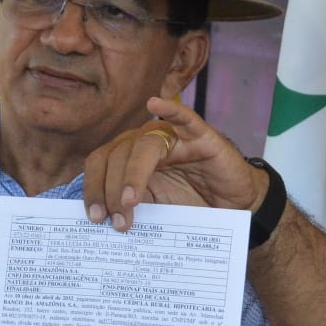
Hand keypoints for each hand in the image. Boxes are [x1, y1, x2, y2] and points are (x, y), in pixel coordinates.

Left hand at [83, 96, 264, 230]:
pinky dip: (170, 110)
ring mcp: (172, 137)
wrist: (232, 206)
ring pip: (142, 146)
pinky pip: (185, 118)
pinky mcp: (201, 136)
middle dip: (111, 190)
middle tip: (118, 221)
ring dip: (131, 174)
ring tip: (130, 202)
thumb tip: (100, 220)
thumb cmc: (191, 205)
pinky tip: (155, 105)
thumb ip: (130, 208)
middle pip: (116, 155)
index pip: (100, 163)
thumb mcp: (154, 209)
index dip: (94, 188)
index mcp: (127, 158)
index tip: (96, 217)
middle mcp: (144, 143)